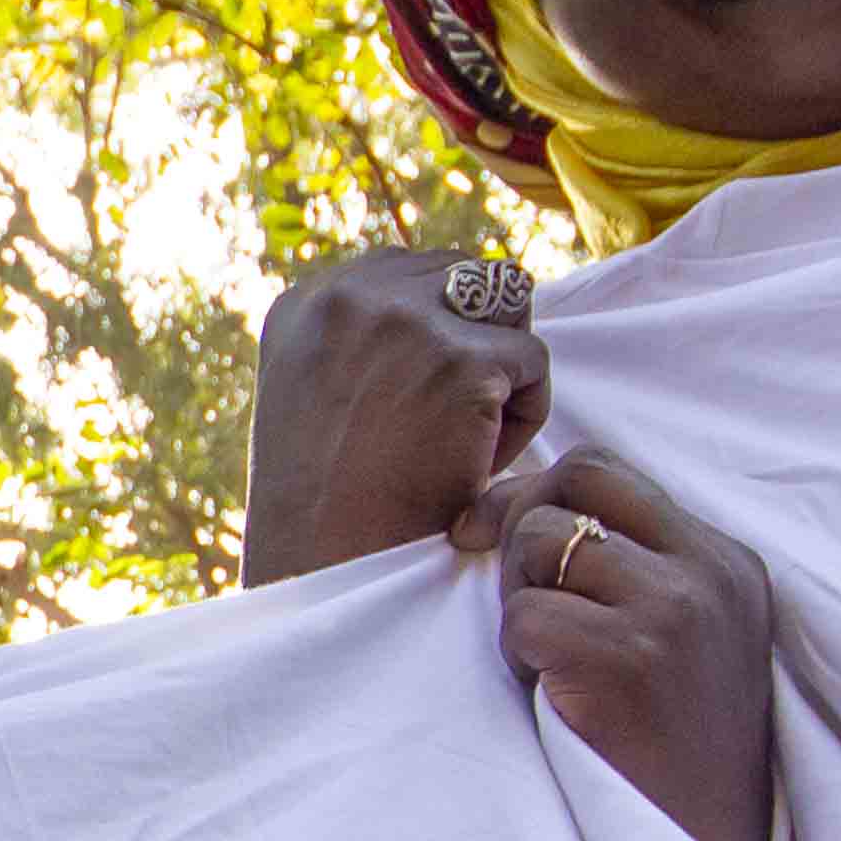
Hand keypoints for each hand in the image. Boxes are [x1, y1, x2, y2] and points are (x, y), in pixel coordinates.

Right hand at [246, 246, 555, 582]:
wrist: (326, 568)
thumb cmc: (327, 506)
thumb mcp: (315, 396)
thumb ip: (360, 342)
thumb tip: (436, 308)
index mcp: (308, 302)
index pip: (412, 272)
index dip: (439, 331)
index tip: (424, 398)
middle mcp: (349, 296)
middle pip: (467, 274)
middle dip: (477, 337)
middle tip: (452, 419)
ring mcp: (406, 321)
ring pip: (508, 305)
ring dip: (505, 364)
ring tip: (467, 434)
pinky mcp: (462, 360)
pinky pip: (533, 364)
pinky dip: (522, 419)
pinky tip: (475, 463)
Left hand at [462, 454, 776, 840]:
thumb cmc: (672, 755)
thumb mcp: (682, 642)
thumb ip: (632, 572)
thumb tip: (516, 505)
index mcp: (725, 562)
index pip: (607, 472)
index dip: (536, 494)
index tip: (489, 536)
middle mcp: (708, 573)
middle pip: (576, 477)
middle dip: (519, 521)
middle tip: (509, 594)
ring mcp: (675, 611)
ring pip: (541, 540)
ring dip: (519, 599)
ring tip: (545, 664)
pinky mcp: (629, 660)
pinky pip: (525, 616)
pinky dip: (516, 658)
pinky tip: (550, 701)